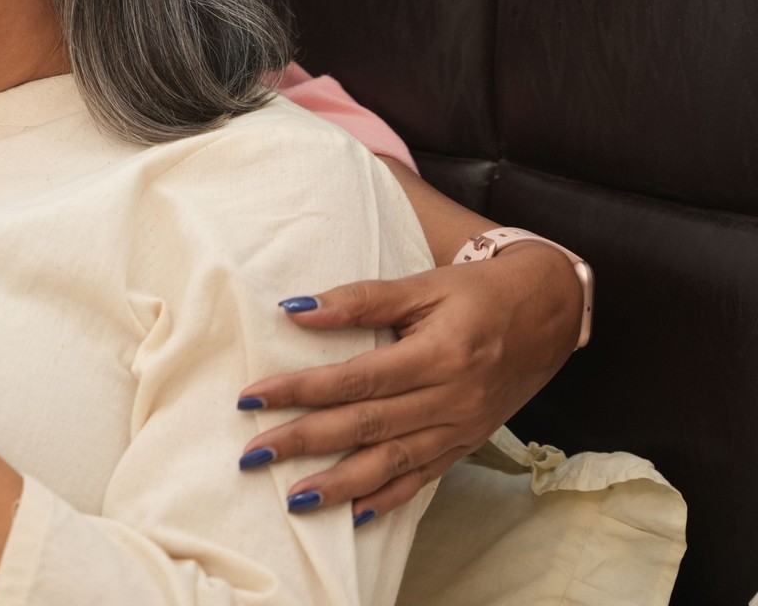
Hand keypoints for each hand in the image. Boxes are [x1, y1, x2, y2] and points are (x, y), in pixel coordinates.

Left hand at [235, 243, 582, 520]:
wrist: (546, 315)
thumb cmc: (477, 294)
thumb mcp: (422, 285)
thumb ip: (361, 300)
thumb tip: (297, 310)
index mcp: (438, 355)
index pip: (356, 379)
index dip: (301, 389)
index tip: (253, 397)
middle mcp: (451, 399)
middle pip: (367, 425)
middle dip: (306, 442)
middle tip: (254, 454)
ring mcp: (460, 428)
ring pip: (393, 463)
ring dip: (341, 484)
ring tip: (294, 499)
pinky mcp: (466, 444)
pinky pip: (423, 479)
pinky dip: (388, 499)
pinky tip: (355, 515)